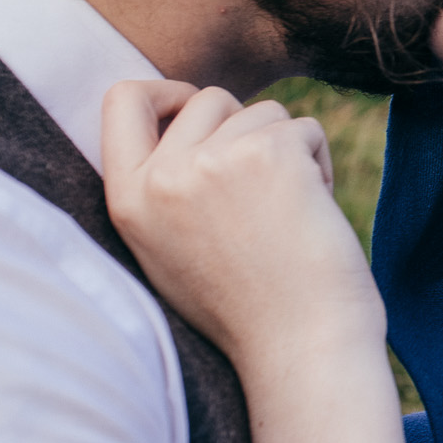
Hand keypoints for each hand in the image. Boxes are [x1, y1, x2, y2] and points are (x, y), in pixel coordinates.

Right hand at [103, 81, 383, 378]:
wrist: (301, 350)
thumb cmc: (249, 309)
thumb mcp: (171, 248)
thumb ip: (165, 186)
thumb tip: (184, 115)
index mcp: (126, 200)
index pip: (122, 98)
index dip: (165, 92)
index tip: (195, 110)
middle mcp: (161, 177)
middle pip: (207, 99)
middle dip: (246, 131)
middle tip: (265, 194)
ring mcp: (212, 162)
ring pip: (262, 110)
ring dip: (287, 151)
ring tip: (289, 215)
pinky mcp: (268, 153)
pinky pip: (305, 127)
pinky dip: (320, 163)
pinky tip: (315, 215)